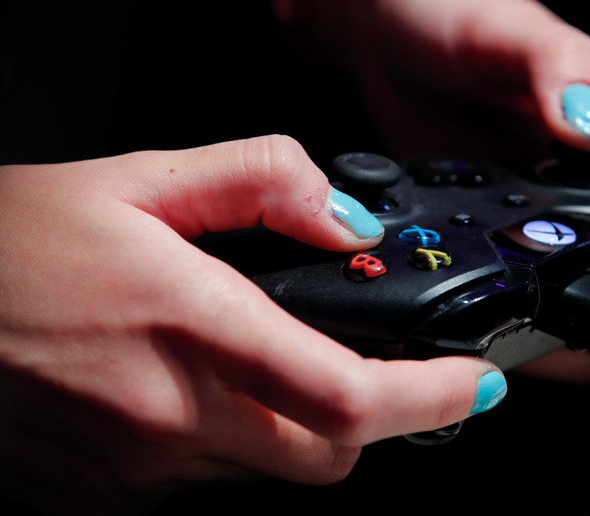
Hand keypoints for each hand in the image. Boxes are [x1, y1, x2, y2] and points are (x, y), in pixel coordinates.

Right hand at [0, 136, 505, 512]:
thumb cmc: (12, 243)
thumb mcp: (141, 179)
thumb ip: (261, 180)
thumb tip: (341, 217)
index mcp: (190, 326)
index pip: (348, 396)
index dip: (432, 398)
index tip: (471, 384)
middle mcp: (168, 414)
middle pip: (328, 454)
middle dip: (365, 417)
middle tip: (356, 366)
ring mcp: (137, 467)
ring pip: (267, 470)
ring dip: (286, 423)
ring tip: (246, 360)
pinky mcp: (107, 494)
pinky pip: (201, 480)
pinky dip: (220, 440)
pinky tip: (179, 387)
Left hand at [274, 0, 589, 379]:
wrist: (384, 30)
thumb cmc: (451, 10)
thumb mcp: (510, 31)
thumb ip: (560, 71)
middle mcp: (586, 177)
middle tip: (560, 336)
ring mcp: (538, 202)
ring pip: (574, 276)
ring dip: (555, 310)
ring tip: (516, 332)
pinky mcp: (493, 216)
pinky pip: (514, 268)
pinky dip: (508, 291)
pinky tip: (481, 301)